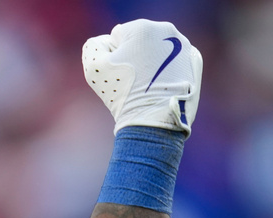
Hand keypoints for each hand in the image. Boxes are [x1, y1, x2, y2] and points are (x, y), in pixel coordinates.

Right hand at [83, 19, 202, 135]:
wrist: (153, 119)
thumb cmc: (122, 92)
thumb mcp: (93, 67)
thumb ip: (94, 45)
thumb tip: (107, 42)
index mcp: (142, 28)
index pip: (118, 36)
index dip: (113, 56)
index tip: (119, 73)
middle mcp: (167, 31)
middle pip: (140, 40)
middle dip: (133, 56)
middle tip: (132, 80)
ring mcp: (184, 45)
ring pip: (158, 50)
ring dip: (150, 62)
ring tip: (146, 84)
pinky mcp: (194, 61)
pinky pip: (174, 60)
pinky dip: (167, 70)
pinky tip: (161, 85)